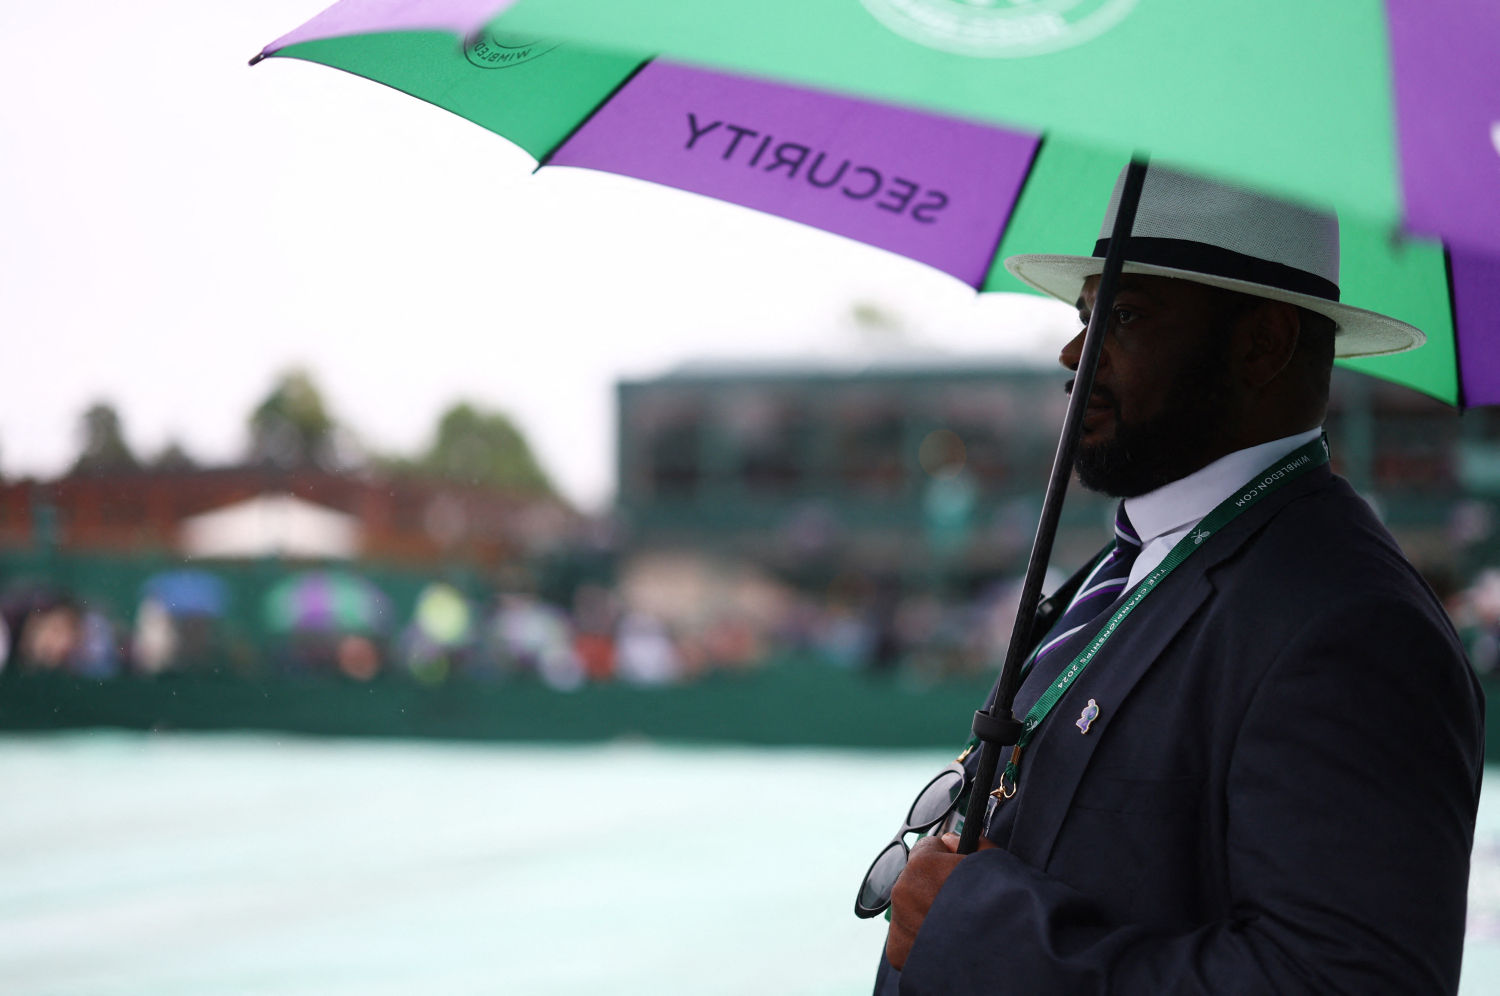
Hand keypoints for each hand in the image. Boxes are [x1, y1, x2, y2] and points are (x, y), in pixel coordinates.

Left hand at [885, 831, 995, 969]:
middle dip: (934, 886)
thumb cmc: (1004, 908)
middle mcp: (903, 892)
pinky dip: (922, 940)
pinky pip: (907, 936)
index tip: (958, 870)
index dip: (946, 857)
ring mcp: (899, 923)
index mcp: (922, 865)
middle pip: (915, 878)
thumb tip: (951, 839)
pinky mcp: (898, 952)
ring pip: (909, 907)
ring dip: (927, 913)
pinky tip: (947, 943)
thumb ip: (972, 845)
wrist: (1002, 957)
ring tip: (957, 927)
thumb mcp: (996, 864)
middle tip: (961, 903)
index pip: (926, 848)